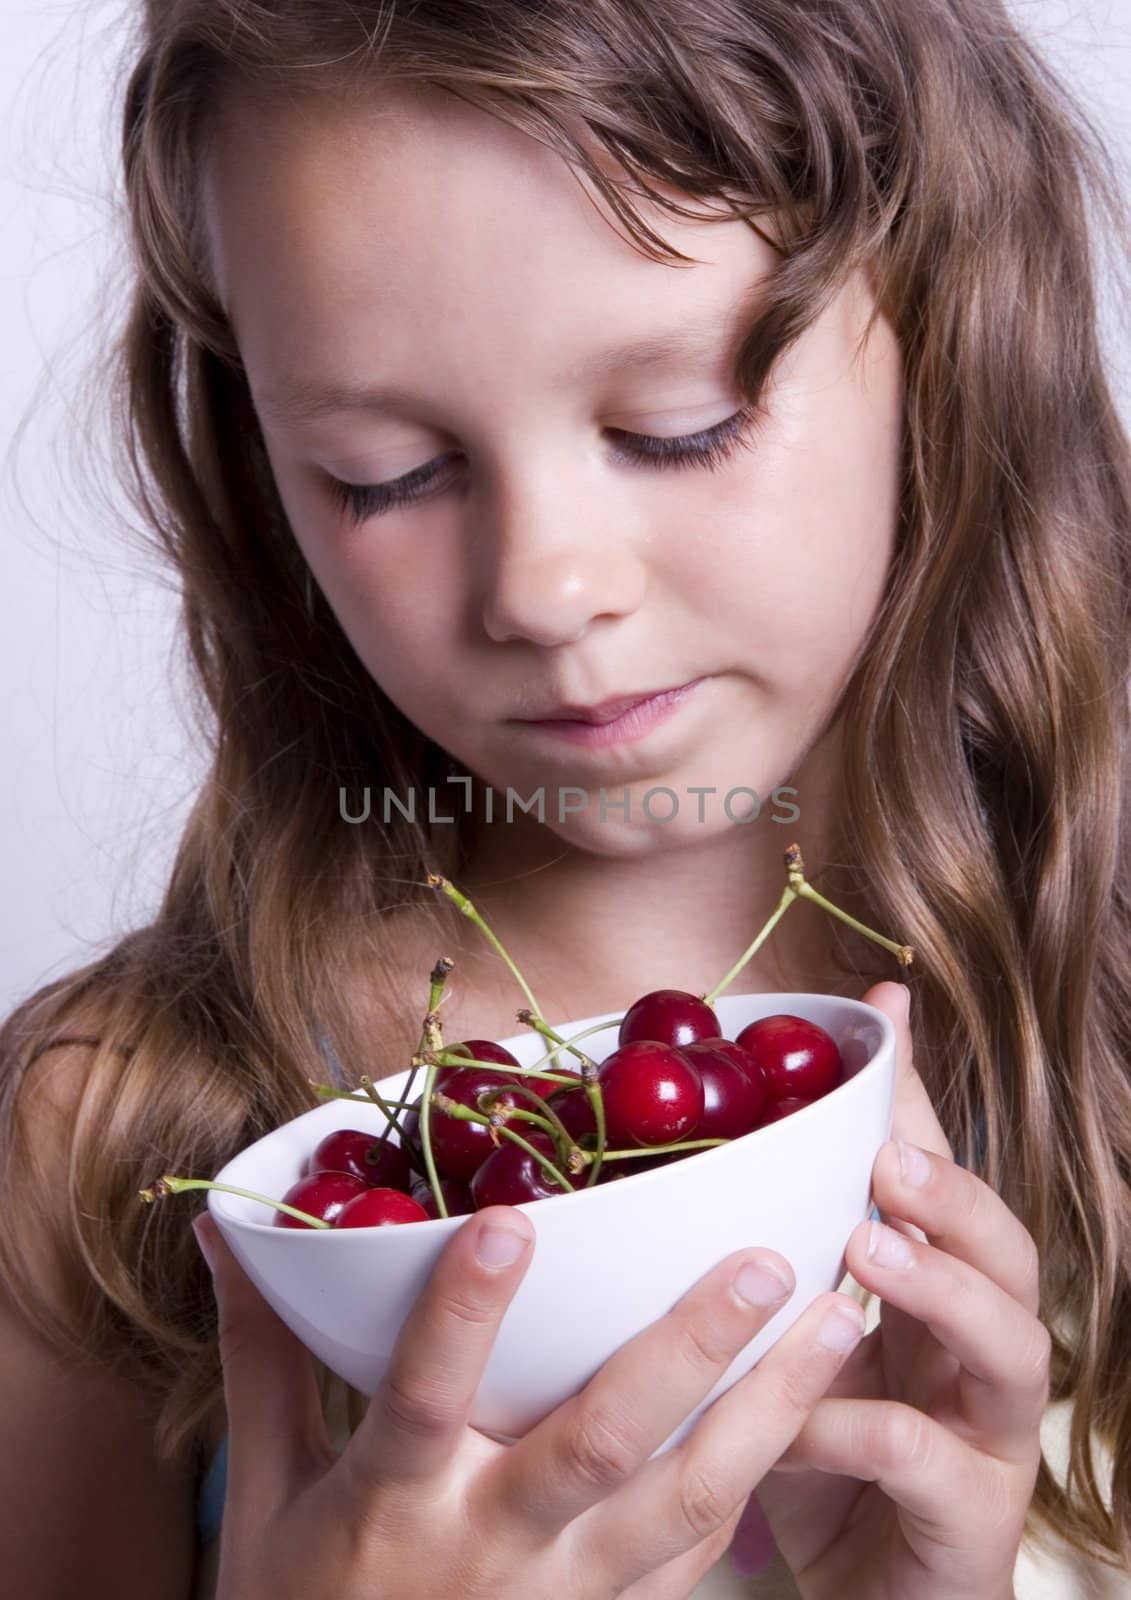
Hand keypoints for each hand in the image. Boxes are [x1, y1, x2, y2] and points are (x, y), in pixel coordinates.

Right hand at [192, 1200, 866, 1599]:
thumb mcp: (263, 1491)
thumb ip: (263, 1354)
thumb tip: (229, 1230)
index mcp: (393, 1508)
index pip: (423, 1400)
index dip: (463, 1313)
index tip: (512, 1219)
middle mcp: (493, 1554)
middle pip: (599, 1447)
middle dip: (688, 1352)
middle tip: (766, 1260)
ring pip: (688, 1503)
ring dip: (771, 1409)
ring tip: (842, 1318)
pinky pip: (703, 1554)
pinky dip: (765, 1476)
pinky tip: (820, 1405)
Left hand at [750, 980, 1047, 1599]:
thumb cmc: (817, 1461)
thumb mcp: (790, 1345)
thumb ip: (766, 1255)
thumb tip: (685, 1157)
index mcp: (934, 1299)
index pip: (942, 1179)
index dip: (917, 1099)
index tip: (884, 1016)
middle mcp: (977, 1354)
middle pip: (1011, 1251)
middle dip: (954, 1195)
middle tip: (886, 1158)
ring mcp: (989, 1436)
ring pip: (1011, 1346)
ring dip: (941, 1290)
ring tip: (869, 1250)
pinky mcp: (970, 1519)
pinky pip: (930, 1461)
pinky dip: (863, 1431)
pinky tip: (798, 1421)